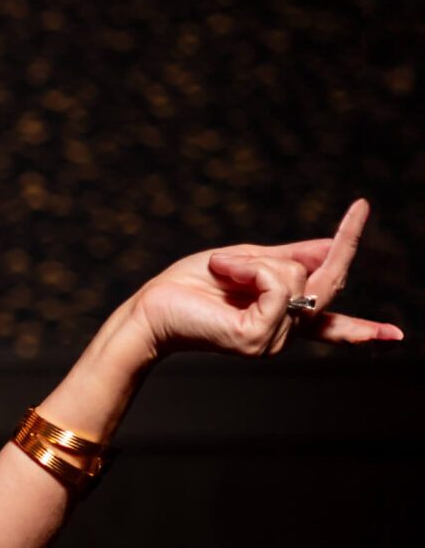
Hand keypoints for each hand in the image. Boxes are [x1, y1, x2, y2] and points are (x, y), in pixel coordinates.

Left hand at [114, 198, 402, 361]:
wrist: (150, 309)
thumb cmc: (190, 286)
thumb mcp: (249, 259)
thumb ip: (291, 257)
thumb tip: (330, 247)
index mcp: (281, 318)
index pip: (332, 325)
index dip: (363, 330)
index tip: (396, 336)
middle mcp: (282, 334)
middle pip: (329, 282)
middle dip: (344, 243)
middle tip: (360, 207)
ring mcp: (273, 340)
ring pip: (299, 277)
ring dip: (259, 259)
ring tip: (222, 267)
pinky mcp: (258, 339)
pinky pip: (278, 284)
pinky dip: (251, 268)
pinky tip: (224, 271)